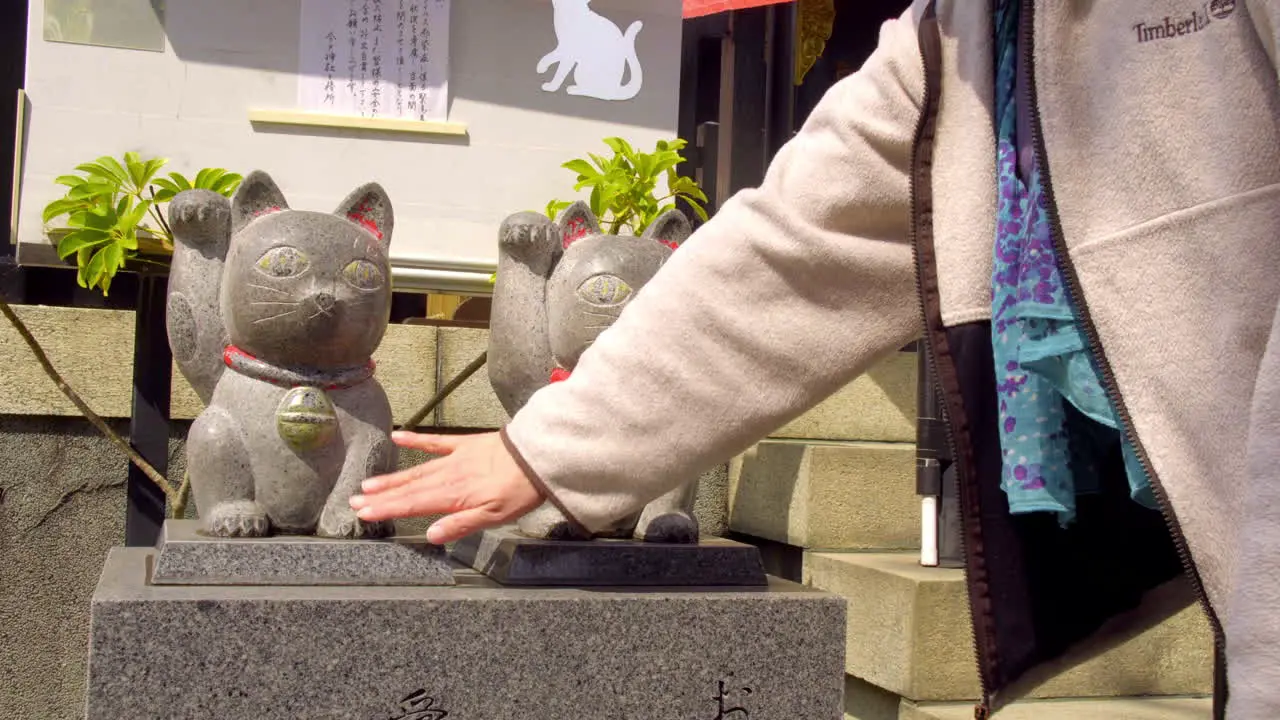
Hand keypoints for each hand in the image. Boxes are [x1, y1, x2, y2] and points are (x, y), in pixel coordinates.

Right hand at [348, 431, 545, 544]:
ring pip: (416, 470)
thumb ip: (461, 524)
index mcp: (452, 496)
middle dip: (380, 496)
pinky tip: (398, 436)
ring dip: (391, 478)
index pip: (412, 505)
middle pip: (408, 489)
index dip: (386, 510)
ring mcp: (454, 458)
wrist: (536, 455)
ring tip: (368, 484)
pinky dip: (415, 440)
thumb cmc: (519, 490)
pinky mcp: (465, 444)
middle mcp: (447, 477)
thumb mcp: (494, 516)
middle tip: (354, 501)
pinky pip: (435, 442)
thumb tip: (431, 535)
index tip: (363, 513)